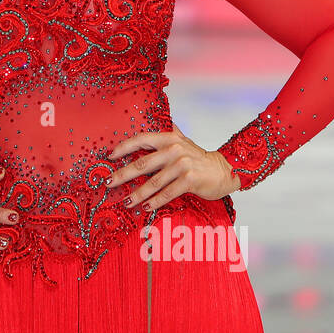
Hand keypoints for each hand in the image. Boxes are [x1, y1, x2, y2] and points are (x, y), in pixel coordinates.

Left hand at [104, 122, 239, 211]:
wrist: (224, 169)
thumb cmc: (199, 158)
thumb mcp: (182, 141)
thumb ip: (167, 135)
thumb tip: (149, 125)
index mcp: (169, 138)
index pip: (141, 139)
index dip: (124, 147)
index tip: (110, 157)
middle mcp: (174, 149)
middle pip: (142, 164)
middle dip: (123, 174)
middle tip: (109, 182)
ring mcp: (182, 165)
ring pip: (153, 182)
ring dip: (137, 194)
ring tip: (126, 202)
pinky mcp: (189, 180)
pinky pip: (167, 193)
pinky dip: (155, 201)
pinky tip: (145, 207)